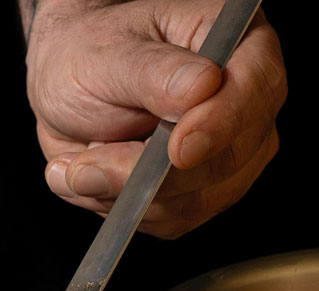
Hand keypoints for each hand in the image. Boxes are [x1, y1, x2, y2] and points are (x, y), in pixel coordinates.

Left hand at [24, 0, 284, 237]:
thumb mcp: (105, 53)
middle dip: (153, 174)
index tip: (178, 150)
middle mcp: (245, 99)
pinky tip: (95, 175)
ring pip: (198, 199)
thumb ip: (152, 72)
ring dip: (127, 193)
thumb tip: (200, 88)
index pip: (257, 85)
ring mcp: (231, 150)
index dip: (220, 124)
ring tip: (81, 162)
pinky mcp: (204, 191)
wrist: (61, 87)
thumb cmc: (87, 53)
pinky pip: (173, 220)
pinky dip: (123, 208)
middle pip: (231, 157)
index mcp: (239, 42)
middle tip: (87, 165)